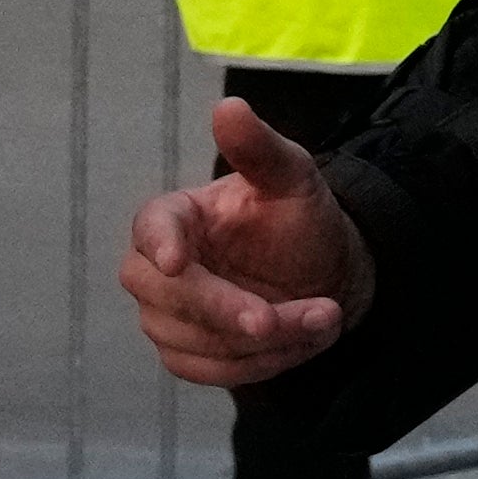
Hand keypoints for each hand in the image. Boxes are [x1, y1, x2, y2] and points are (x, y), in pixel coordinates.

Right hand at [118, 97, 371, 388]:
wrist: (323, 274)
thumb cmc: (298, 219)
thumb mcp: (292, 177)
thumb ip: (259, 148)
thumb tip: (229, 107)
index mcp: (175, 217)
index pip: (151, 230)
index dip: (160, 245)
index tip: (179, 263)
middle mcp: (158, 269)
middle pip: (168, 297)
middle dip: (228, 310)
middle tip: (284, 315)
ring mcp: (168, 317)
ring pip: (199, 342)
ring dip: (265, 340)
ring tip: (326, 316)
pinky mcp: (188, 355)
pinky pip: (214, 372)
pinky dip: (263, 363)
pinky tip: (305, 339)